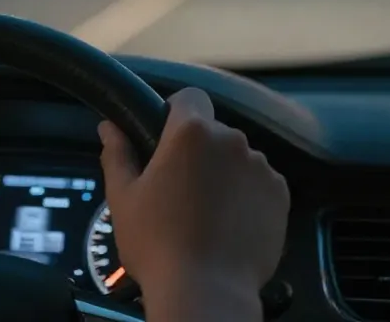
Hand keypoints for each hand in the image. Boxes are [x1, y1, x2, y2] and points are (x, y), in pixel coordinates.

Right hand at [99, 88, 288, 321]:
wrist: (207, 291)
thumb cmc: (158, 245)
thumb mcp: (123, 198)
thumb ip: (118, 153)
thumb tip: (109, 127)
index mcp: (190, 133)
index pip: (189, 97)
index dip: (176, 113)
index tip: (166, 139)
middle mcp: (232, 140)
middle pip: (214, 132)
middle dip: (199, 152)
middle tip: (179, 189)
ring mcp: (260, 167)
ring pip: (238, 158)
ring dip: (225, 174)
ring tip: (206, 213)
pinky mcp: (280, 194)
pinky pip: (260, 183)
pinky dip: (247, 196)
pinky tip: (228, 224)